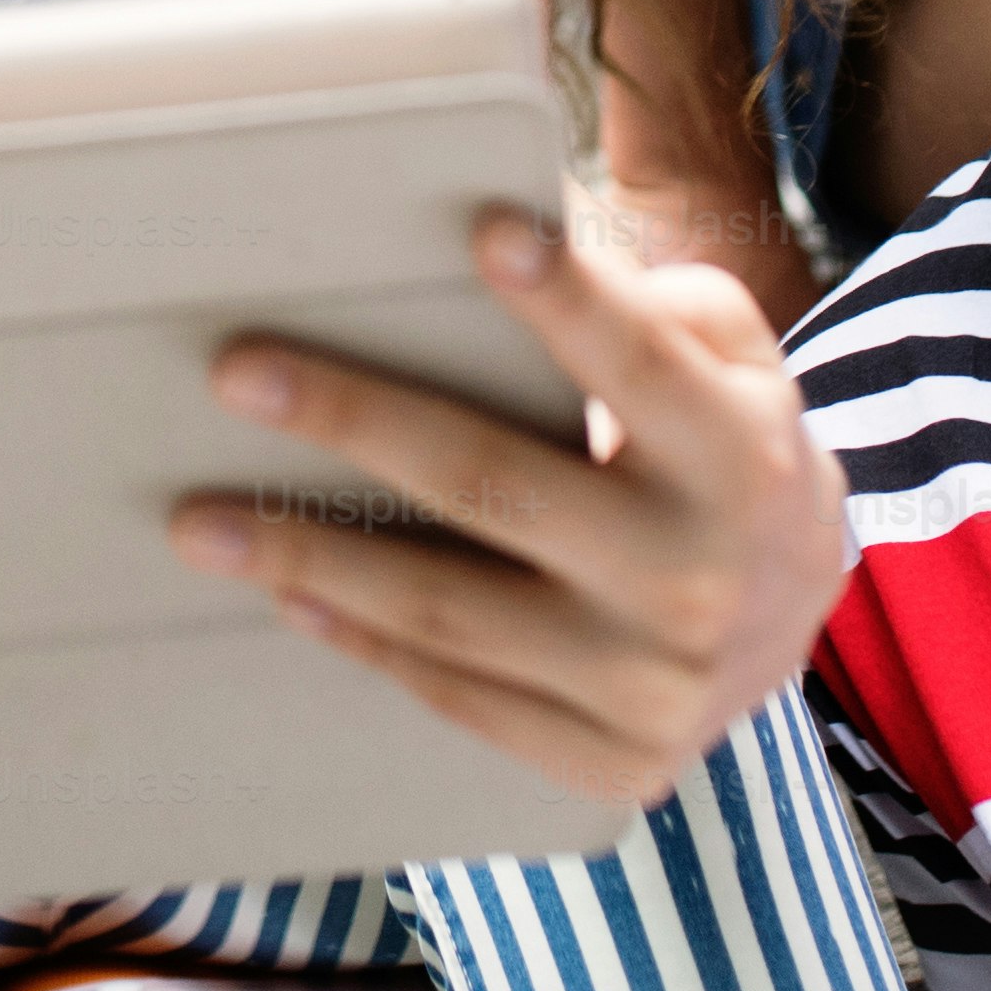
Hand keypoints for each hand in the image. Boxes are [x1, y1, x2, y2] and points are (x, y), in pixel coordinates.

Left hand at [171, 205, 844, 803]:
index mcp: (737, 454)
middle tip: (235, 372)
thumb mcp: (727, 355)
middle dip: (354, 419)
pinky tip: (288, 594)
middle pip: (497, 484)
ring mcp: (651, 682)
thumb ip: (644, 299)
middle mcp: (698, 574)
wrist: (790, 613)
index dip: (566, 300)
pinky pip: (461, 696)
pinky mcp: (609, 760)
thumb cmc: (718, 440)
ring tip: (200, 518)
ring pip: (452, 609)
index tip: (482, 230)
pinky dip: (365, 642)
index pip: (640, 362)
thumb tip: (501, 232)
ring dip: (311, 557)